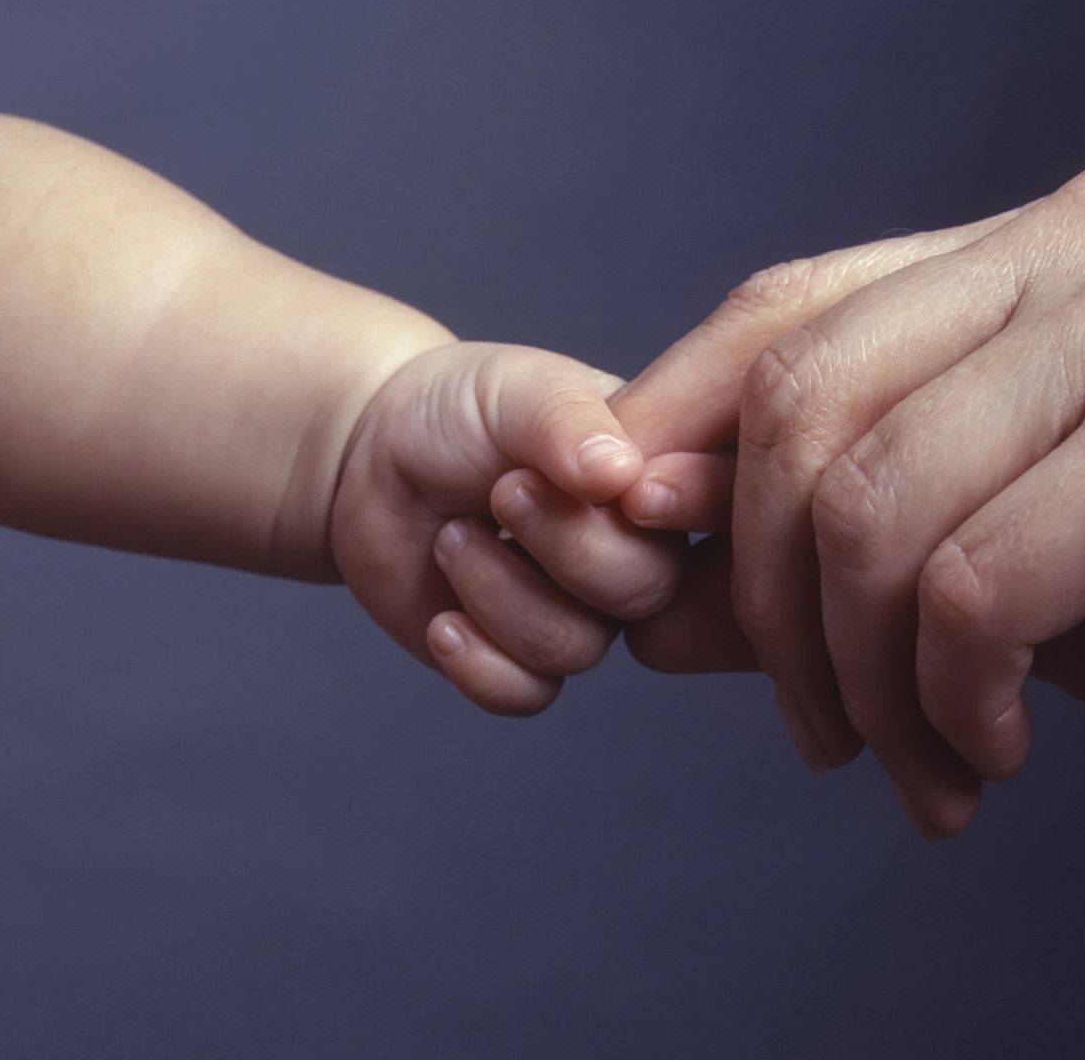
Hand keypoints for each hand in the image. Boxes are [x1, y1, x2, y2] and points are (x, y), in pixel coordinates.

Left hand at [330, 341, 681, 714]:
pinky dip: (479, 664)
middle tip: (502, 491)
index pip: (708, 511)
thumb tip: (618, 474)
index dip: (675, 507)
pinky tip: (443, 619)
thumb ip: (567, 423)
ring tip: (451, 537)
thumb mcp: (519, 390)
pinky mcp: (523, 659)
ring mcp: (584, 612)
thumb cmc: (463, 408)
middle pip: (645, 591)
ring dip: (497, 592)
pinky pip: (527, 694)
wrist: (376, 454)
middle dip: (564, 546)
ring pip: (577, 646)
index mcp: (662, 480)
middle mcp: (639, 553)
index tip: (614, 483)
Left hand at [610, 152, 1084, 836]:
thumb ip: (859, 555)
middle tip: (827, 737)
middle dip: (774, 597)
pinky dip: (951, 695)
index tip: (642, 558)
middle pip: (807, 401)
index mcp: (1067, 235)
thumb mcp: (1032, 570)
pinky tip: (999, 755)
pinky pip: (973, 578)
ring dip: (866, 676)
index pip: (797, 309)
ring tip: (930, 771)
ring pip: (875, 499)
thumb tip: (653, 591)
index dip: (681, 429)